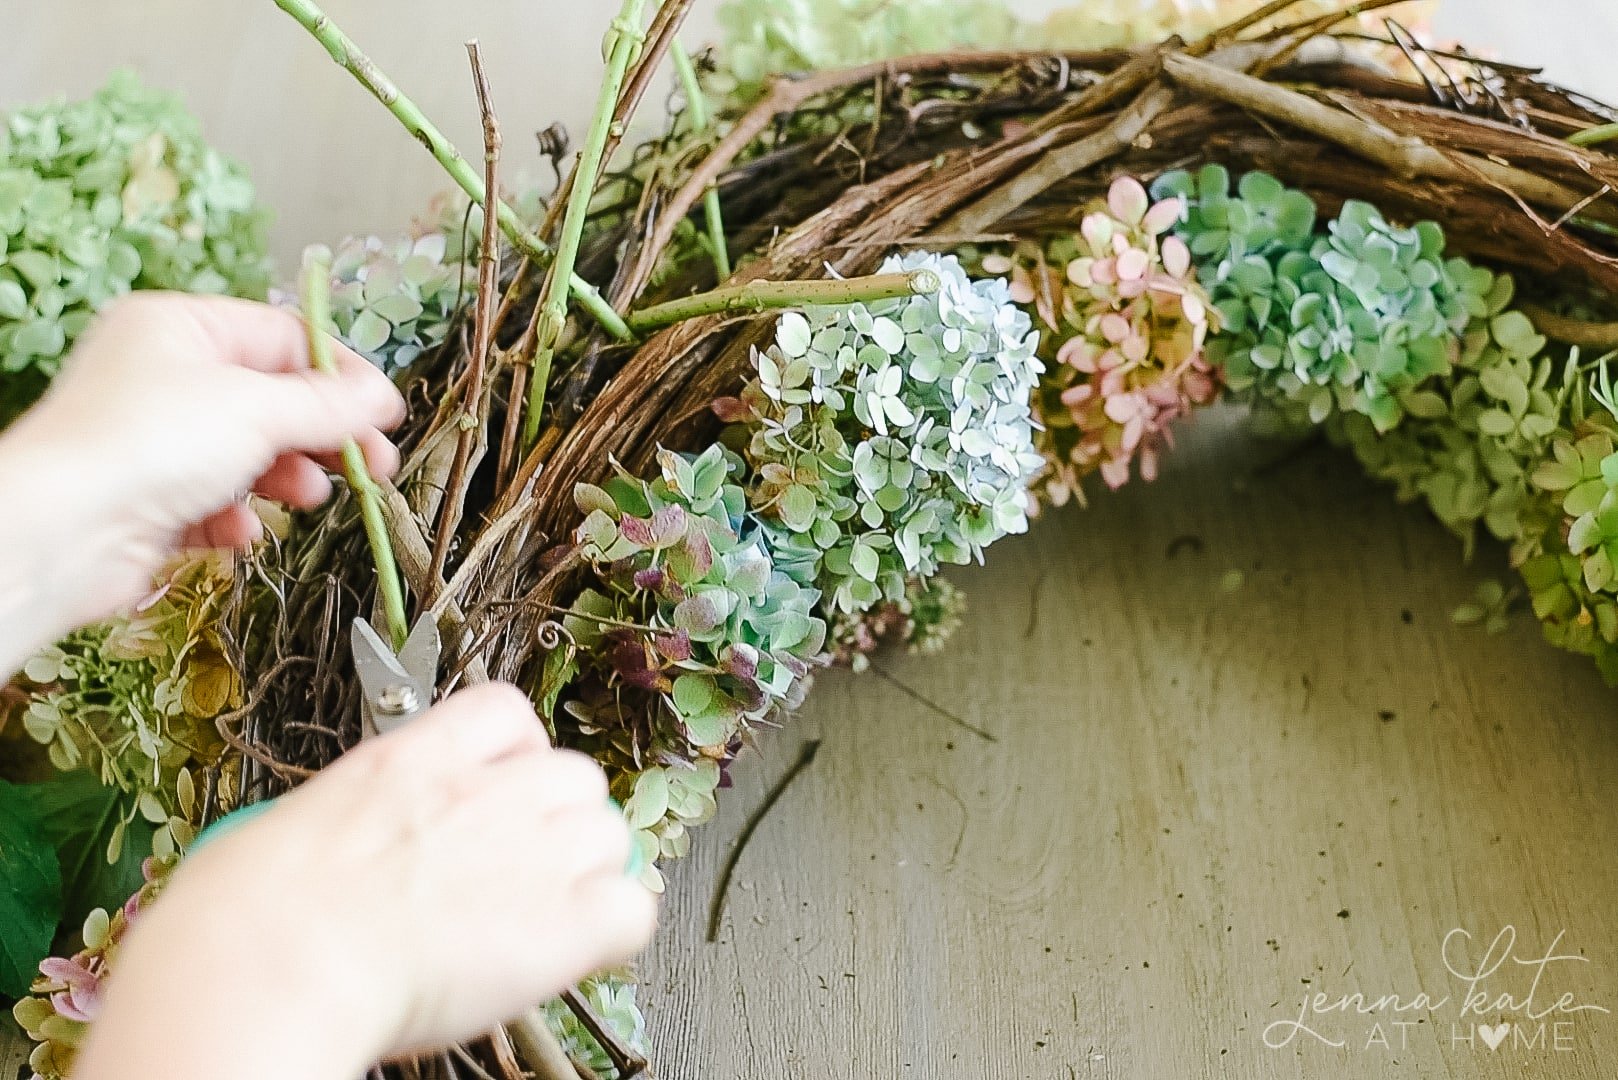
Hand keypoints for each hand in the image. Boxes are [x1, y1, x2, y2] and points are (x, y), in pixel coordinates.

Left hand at [0, 291, 403, 649]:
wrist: (60, 532)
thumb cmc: (148, 444)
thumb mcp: (256, 408)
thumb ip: (327, 404)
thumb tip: (383, 396)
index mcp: (180, 327)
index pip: (282, 337)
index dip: (339, 374)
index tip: (385, 412)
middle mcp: (165, 376)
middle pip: (272, 398)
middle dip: (324, 434)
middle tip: (375, 464)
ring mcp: (156, 439)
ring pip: (249, 452)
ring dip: (288, 476)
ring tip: (310, 496)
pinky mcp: (150, 499)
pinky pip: (215, 500)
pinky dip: (239, 514)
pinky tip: (245, 530)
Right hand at [75, 684, 656, 1078]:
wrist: (276, 964)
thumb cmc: (248, 914)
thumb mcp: (285, 829)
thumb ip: (347, 822)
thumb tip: (336, 849)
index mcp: (414, 759)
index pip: (504, 712)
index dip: (515, 754)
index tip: (499, 790)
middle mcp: (487, 791)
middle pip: (574, 774)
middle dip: (557, 818)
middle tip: (520, 870)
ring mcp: (534, 850)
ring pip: (610, 835)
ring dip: (589, 872)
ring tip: (545, 917)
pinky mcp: (566, 922)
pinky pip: (633, 911)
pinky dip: (616, 931)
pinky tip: (578, 952)